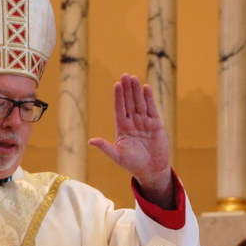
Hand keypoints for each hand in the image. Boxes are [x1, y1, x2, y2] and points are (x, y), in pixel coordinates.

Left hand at [88, 74, 173, 207]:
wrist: (151, 171)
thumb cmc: (132, 165)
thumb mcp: (117, 156)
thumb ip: (105, 147)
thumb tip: (90, 141)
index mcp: (122, 129)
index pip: (119, 109)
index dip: (118, 97)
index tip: (117, 85)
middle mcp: (133, 123)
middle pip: (129, 103)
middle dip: (127, 90)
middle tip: (125, 75)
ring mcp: (144, 123)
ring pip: (140, 103)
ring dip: (137, 91)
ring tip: (134, 78)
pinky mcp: (156, 125)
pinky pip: (152, 109)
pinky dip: (149, 99)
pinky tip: (146, 88)